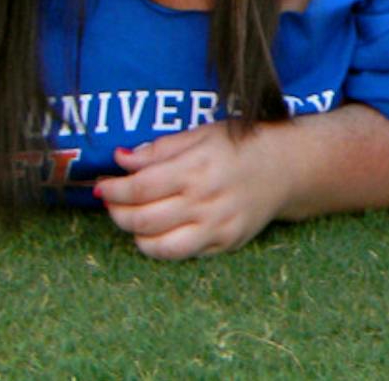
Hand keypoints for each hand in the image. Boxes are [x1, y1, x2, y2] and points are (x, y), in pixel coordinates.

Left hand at [96, 123, 289, 258]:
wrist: (285, 167)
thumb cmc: (240, 144)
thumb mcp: (200, 134)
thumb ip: (159, 149)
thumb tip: (120, 159)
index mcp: (197, 167)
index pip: (140, 187)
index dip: (113, 189)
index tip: (103, 185)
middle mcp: (206, 201)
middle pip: (143, 219)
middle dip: (117, 212)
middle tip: (110, 201)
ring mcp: (217, 226)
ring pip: (158, 245)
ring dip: (134, 234)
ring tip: (130, 217)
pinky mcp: (225, 243)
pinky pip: (181, 254)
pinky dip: (159, 246)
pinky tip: (155, 229)